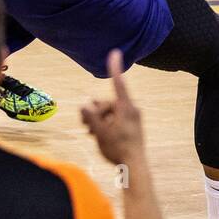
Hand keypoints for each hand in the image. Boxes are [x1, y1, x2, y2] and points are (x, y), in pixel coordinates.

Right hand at [80, 50, 145, 165]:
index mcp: (126, 108)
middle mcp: (132, 109)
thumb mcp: (101, 133)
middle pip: (107, 103)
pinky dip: (105, 123)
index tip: (115, 52)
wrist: (134, 166)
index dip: (114, 68)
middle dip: (94, 112)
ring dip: (98, 119)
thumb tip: (84, 104)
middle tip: (84, 126)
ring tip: (89, 133)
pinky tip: (96, 134)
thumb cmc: (118, 150)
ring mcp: (133, 117)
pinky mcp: (132, 124)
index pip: (118, 84)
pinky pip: (115, 118)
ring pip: (110, 112)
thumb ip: (92, 118)